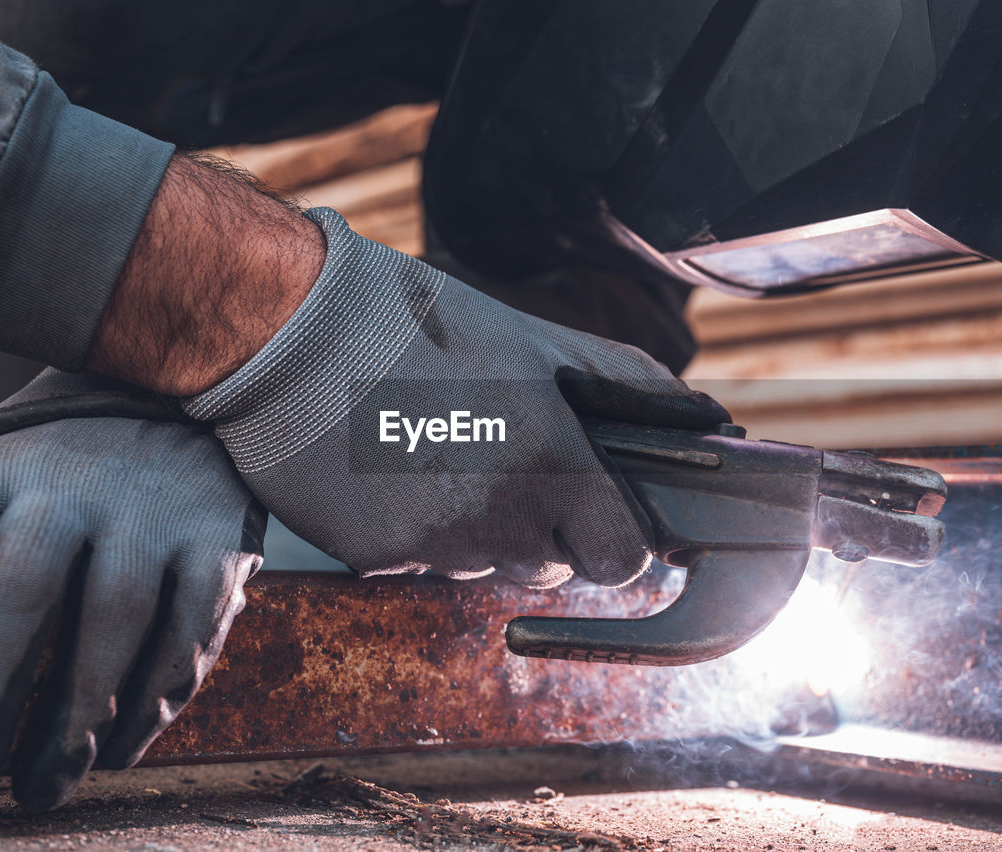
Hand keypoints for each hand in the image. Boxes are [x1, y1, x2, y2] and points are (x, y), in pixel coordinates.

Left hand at [0, 370, 264, 809]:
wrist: (197, 405)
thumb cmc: (66, 471)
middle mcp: (69, 482)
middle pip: (19, 583)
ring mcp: (150, 507)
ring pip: (112, 619)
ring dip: (75, 720)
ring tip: (44, 786)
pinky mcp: (217, 536)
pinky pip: (188, 631)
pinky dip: (154, 702)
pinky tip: (122, 749)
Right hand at [185, 208, 726, 589]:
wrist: (293, 334)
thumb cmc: (421, 327)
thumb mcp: (537, 340)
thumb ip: (626, 381)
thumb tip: (708, 415)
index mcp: (553, 467)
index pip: (623, 560)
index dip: (615, 539)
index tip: (596, 513)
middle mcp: (500, 520)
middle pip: (551, 567)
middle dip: (541, 528)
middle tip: (501, 460)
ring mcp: (435, 548)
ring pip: (483, 568)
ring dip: (476, 529)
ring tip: (437, 452)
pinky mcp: (375, 562)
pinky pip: (420, 566)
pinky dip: (415, 532)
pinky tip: (391, 470)